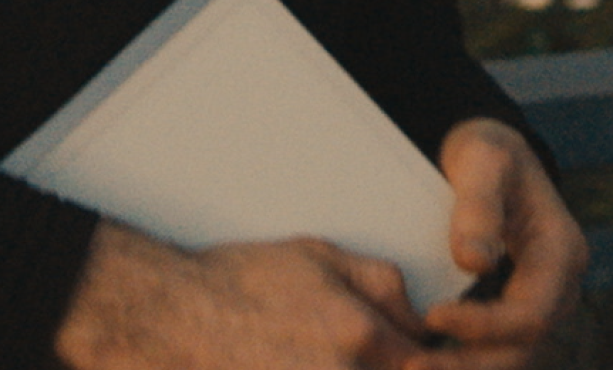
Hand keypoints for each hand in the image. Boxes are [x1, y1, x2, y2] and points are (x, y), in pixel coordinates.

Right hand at [53, 218, 432, 368]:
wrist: (171, 319)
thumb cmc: (241, 283)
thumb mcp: (319, 255)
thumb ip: (383, 283)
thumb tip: (423, 317)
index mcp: (361, 336)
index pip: (428, 366)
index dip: (440, 364)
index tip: (434, 357)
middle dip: (404, 369)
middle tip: (383, 354)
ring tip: (333, 356)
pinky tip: (311, 364)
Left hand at [419, 118, 587, 366]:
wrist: (490, 154)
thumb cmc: (488, 151)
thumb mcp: (482, 160)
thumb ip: (478, 207)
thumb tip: (474, 262)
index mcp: (562, 252)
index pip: (531, 312)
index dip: (483, 326)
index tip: (431, 315)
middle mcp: (560, 286)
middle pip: (524, 349)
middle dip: (469, 365)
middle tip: (412, 367)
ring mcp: (541, 301)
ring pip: (511, 357)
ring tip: (411, 368)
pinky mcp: (516, 309)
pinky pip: (496, 349)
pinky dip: (464, 361)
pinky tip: (421, 359)